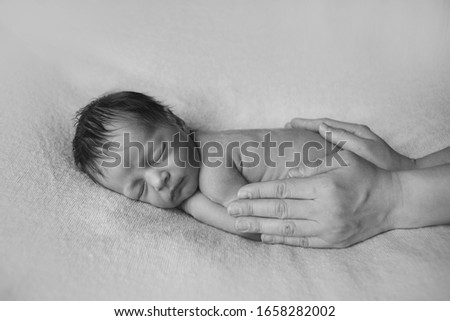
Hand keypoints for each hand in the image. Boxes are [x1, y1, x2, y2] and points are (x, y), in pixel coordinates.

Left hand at [227, 151, 400, 247]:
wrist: (393, 201)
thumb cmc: (366, 175)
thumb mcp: (342, 159)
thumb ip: (312, 164)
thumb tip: (285, 171)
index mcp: (325, 186)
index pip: (283, 190)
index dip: (258, 192)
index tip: (239, 193)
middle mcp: (325, 209)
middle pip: (280, 211)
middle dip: (252, 210)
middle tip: (230, 210)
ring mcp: (329, 228)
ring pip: (287, 229)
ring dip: (260, 227)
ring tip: (239, 224)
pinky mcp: (333, 241)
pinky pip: (302, 242)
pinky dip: (281, 240)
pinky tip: (264, 236)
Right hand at [285, 118, 415, 170]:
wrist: (401, 178)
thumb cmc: (385, 166)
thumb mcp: (365, 150)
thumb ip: (344, 138)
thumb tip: (322, 127)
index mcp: (354, 131)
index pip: (325, 123)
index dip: (306, 123)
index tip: (291, 123)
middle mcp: (352, 134)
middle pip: (323, 126)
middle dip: (305, 125)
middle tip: (287, 126)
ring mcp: (352, 142)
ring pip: (326, 134)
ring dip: (309, 133)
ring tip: (294, 134)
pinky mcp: (352, 152)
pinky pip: (330, 144)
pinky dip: (317, 143)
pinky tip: (309, 148)